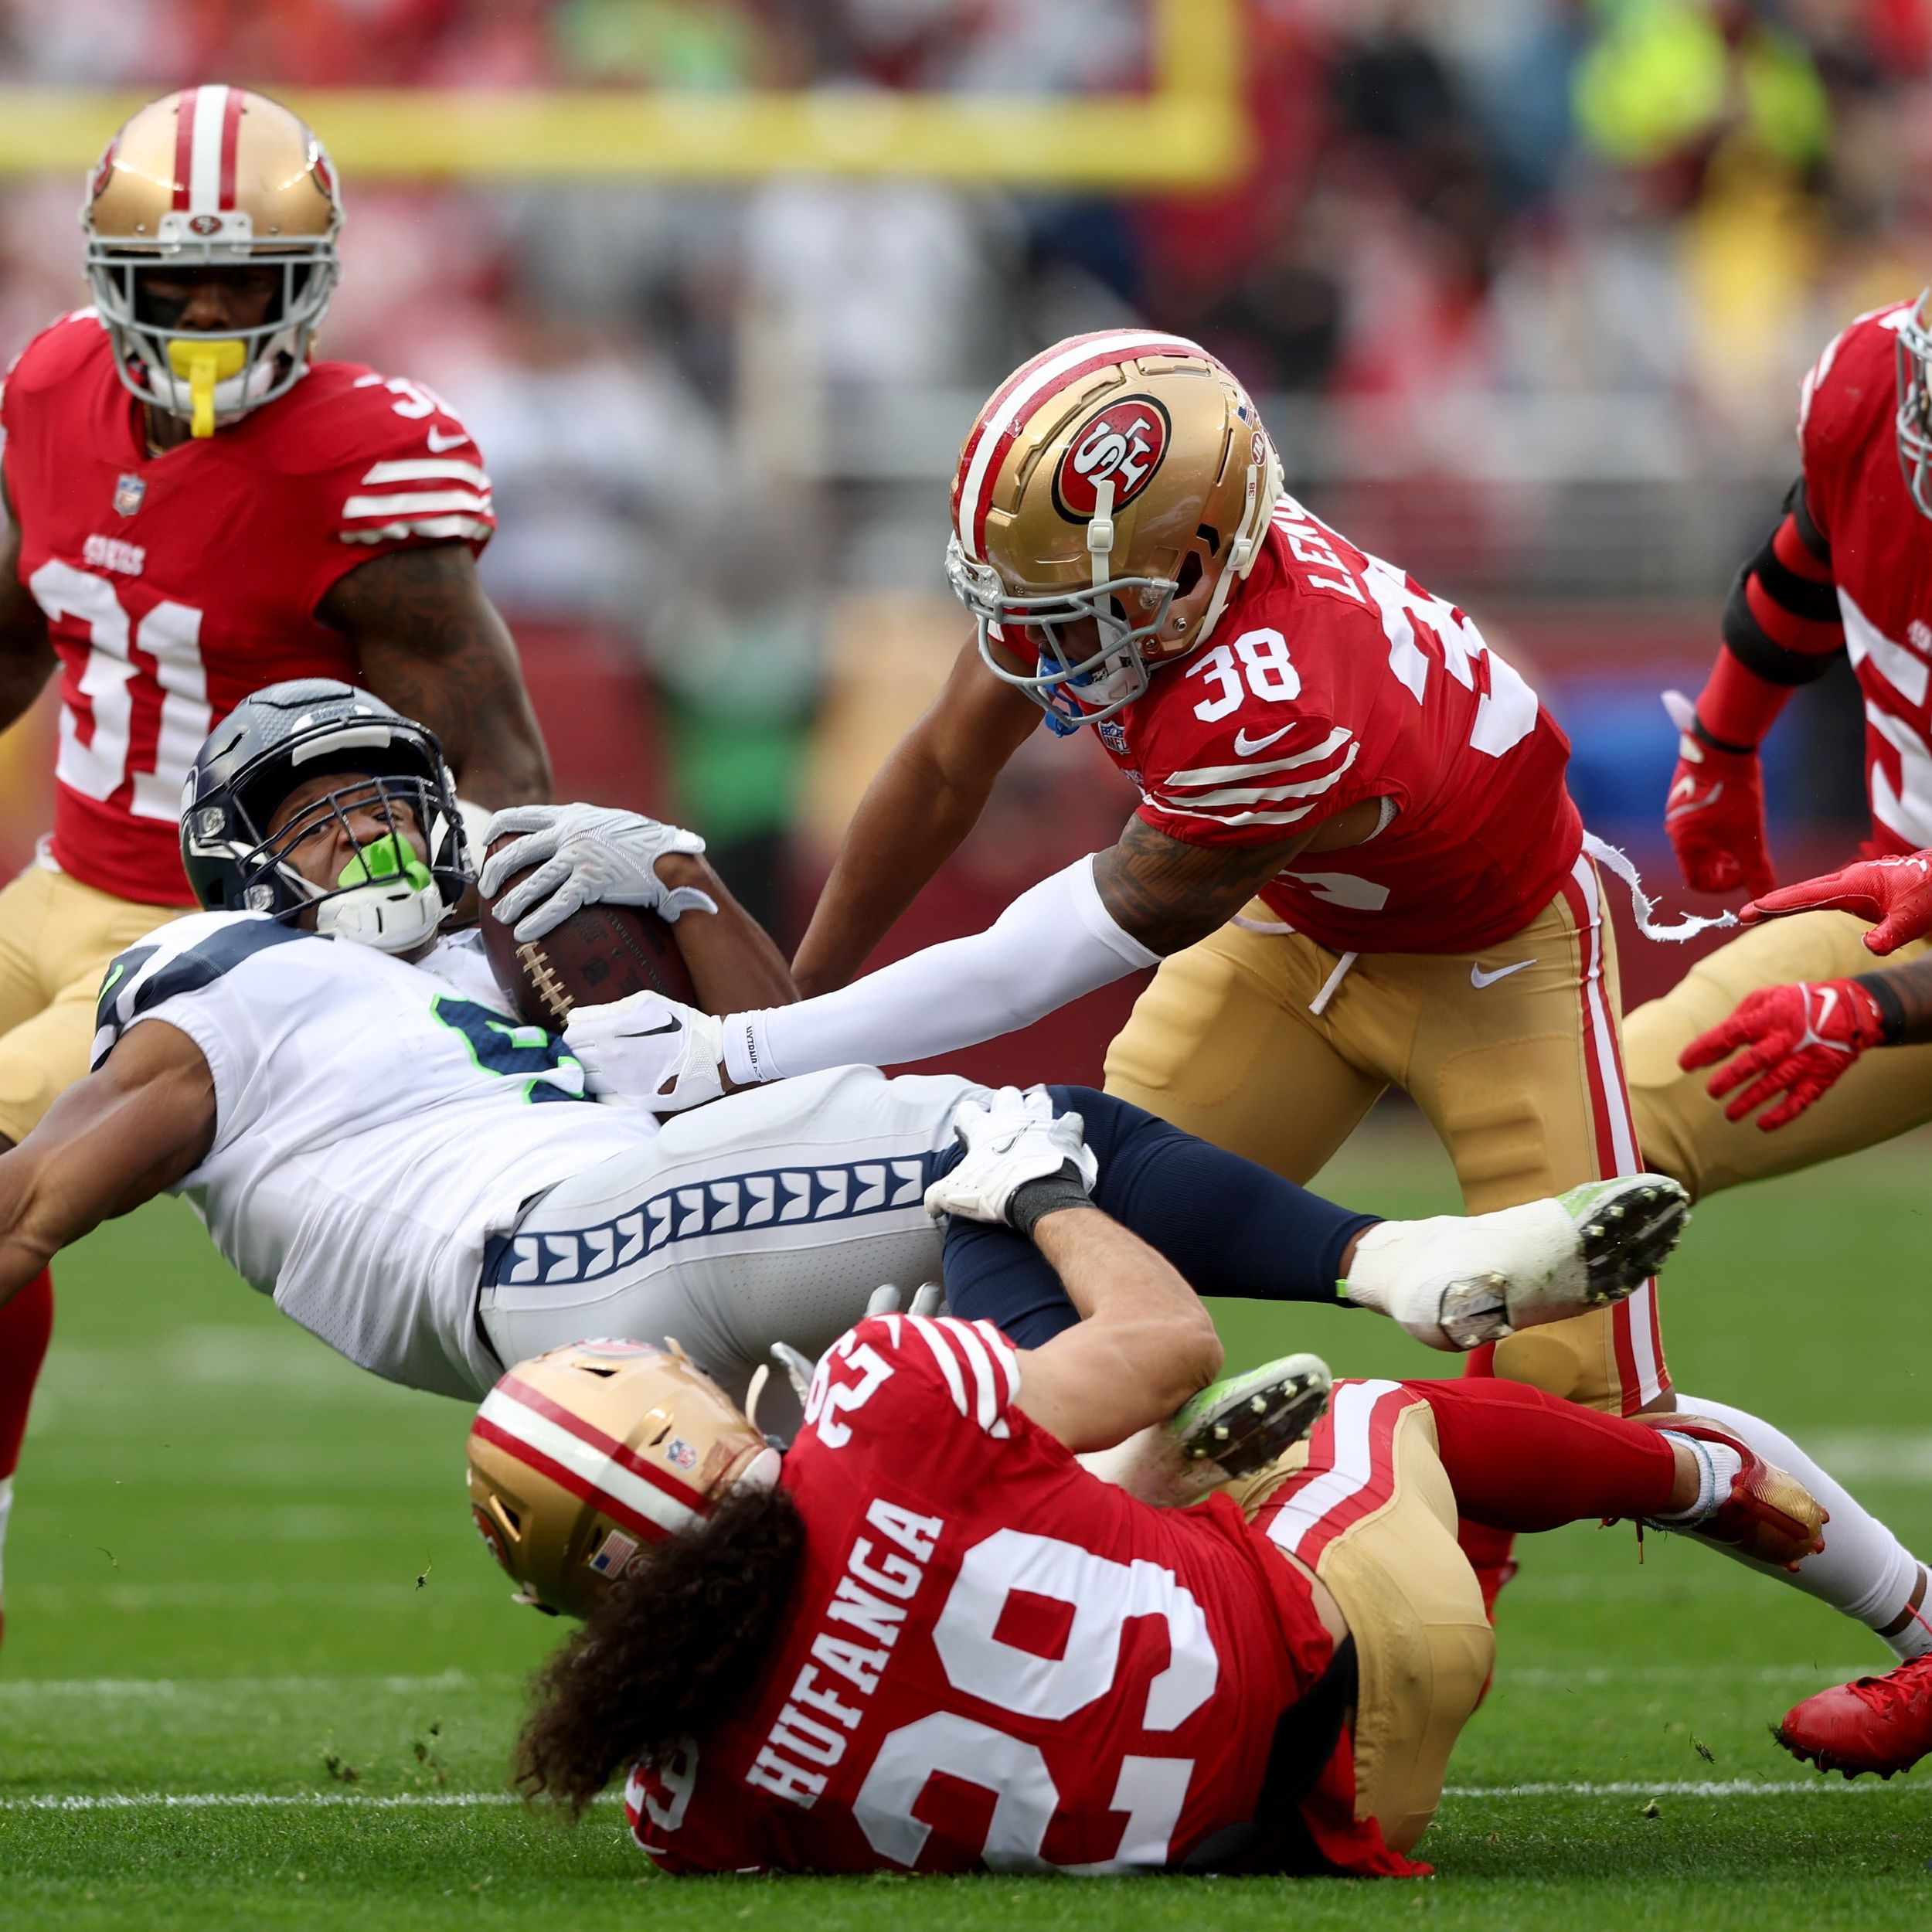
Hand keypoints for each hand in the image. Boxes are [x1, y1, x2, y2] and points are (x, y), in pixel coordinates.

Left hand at [480, 804, 717, 941]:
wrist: (671, 858)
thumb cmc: (646, 844)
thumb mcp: (609, 822)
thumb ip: (584, 826)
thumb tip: (564, 838)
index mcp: (572, 815)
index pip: (521, 815)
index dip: (497, 829)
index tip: (485, 843)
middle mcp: (570, 833)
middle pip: (517, 851)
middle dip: (495, 872)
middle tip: (487, 889)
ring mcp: (579, 857)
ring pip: (532, 882)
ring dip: (511, 902)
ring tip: (501, 917)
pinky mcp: (591, 882)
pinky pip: (556, 905)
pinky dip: (537, 920)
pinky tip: (524, 934)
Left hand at [563, 989, 725, 1111]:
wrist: (715, 1055)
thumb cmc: (681, 1024)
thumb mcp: (645, 1004)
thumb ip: (606, 1010)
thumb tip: (575, 1017)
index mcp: (611, 1034)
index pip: (571, 1037)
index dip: (577, 1032)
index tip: (587, 1032)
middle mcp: (611, 1062)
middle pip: (574, 1059)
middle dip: (582, 1051)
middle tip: (598, 1047)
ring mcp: (621, 1084)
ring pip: (587, 1081)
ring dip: (593, 1071)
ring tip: (613, 1063)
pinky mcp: (633, 1101)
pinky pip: (605, 1097)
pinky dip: (607, 1089)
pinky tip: (621, 1080)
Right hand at [923, 1087, 1098, 1225]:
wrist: (1037, 1196)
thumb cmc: (994, 1191)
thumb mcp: (954, 1196)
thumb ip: (937, 1197)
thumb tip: (929, 1207)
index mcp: (983, 1128)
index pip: (968, 1110)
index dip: (968, 1120)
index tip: (971, 1135)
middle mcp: (1011, 1117)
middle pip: (1006, 1095)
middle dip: (1006, 1105)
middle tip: (1006, 1126)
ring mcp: (1040, 1122)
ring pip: (1039, 1098)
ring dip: (1037, 1108)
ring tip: (1036, 1123)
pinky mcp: (1064, 1132)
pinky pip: (1071, 1120)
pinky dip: (1068, 1128)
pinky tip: (1065, 1138)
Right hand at [1662, 691, 1775, 899]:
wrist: (1719, 745)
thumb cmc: (1732, 794)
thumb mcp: (1749, 836)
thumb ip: (1756, 870)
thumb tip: (1764, 897)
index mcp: (1684, 844)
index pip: (1697, 881)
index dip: (1723, 886)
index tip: (1744, 875)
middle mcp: (1675, 829)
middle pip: (1698, 861)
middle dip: (1724, 865)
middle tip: (1746, 857)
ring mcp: (1678, 808)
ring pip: (1700, 839)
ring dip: (1723, 844)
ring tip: (1745, 831)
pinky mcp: (1686, 790)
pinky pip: (1700, 819)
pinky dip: (1719, 824)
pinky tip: (1737, 807)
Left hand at [1680, 979, 1890, 1130]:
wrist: (1851, 1011)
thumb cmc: (1794, 1005)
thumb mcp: (1764, 1001)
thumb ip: (1733, 1024)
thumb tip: (1706, 1053)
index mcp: (1770, 1017)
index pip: (1732, 1033)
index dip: (1707, 1048)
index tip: (1685, 1063)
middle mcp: (1788, 1039)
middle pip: (1755, 1061)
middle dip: (1731, 1078)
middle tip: (1711, 1092)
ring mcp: (1807, 1058)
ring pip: (1776, 1083)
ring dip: (1751, 1100)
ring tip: (1730, 1115)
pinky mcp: (1822, 1076)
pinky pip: (1802, 1098)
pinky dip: (1784, 1114)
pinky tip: (1763, 1125)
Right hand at [1741, 850, 1931, 955]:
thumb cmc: (1930, 893)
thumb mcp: (1913, 919)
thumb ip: (1890, 934)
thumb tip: (1868, 947)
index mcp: (1856, 884)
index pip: (1810, 895)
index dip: (1780, 904)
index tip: (1754, 910)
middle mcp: (1848, 880)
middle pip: (1801, 892)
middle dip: (1771, 903)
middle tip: (1741, 915)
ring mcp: (1851, 884)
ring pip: (1809, 892)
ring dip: (1782, 902)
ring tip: (1755, 913)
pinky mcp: (1856, 890)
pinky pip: (1820, 896)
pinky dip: (1799, 902)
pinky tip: (1787, 909)